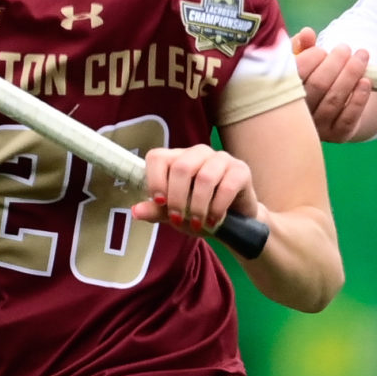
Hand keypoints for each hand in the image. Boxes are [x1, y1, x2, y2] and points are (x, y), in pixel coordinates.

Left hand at [134, 143, 258, 234]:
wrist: (234, 221)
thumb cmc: (200, 212)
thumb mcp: (174, 214)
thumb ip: (156, 211)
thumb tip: (135, 212)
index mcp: (177, 158)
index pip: (157, 157)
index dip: (155, 180)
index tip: (159, 202)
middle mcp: (198, 153)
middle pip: (181, 167)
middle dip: (176, 198)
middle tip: (177, 219)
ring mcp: (221, 159)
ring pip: (204, 177)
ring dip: (197, 206)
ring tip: (196, 223)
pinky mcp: (241, 170)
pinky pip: (227, 186)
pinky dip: (217, 207)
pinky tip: (214, 220)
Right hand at [292, 27, 376, 142]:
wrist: (326, 109)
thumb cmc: (309, 79)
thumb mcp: (302, 62)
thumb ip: (302, 47)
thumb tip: (307, 33)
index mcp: (282, 94)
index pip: (296, 73)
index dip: (312, 57)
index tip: (322, 50)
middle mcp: (296, 115)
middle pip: (318, 85)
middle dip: (335, 62)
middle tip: (345, 48)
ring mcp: (317, 128)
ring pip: (335, 100)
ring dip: (351, 74)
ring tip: (361, 56)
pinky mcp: (337, 135)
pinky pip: (349, 118)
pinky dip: (359, 98)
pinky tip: (366, 82)